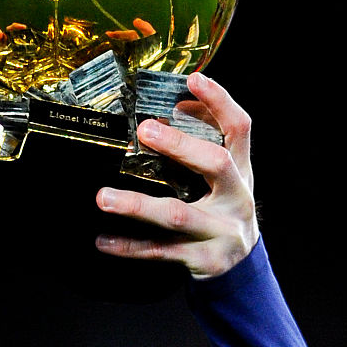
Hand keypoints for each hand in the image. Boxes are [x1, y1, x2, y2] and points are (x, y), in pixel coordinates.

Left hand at [95, 72, 257, 278]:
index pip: (238, 128)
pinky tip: (103, 241)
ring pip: (178, 215)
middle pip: (216, 165)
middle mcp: (236, 198)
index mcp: (242, 170)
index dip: (219, 101)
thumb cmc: (223, 207)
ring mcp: (221, 232)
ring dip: (137, 205)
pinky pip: (160, 251)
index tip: (194, 79)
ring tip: (103, 197)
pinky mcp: (203, 260)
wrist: (243, 267)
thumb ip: (204, 142)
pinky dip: (130, 246)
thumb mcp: (224, 176)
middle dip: (181, 145)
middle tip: (145, 129)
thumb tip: (176, 104)